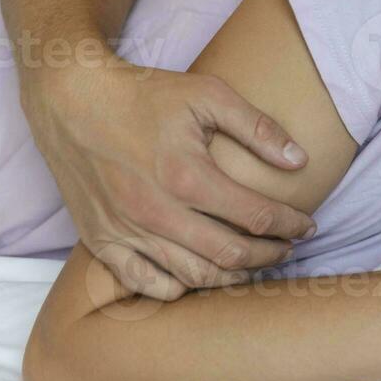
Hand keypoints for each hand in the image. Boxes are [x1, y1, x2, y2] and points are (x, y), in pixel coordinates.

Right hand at [21, 60, 315, 298]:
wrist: (72, 98)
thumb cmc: (145, 94)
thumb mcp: (209, 95)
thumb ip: (259, 129)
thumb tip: (300, 161)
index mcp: (187, 176)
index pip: (258, 216)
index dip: (291, 225)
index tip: (308, 226)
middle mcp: (155, 211)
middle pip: (230, 254)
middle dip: (269, 255)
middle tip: (287, 249)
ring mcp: (125, 230)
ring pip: (192, 275)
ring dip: (231, 276)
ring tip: (253, 264)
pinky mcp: (100, 239)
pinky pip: (143, 283)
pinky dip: (177, 287)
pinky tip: (199, 275)